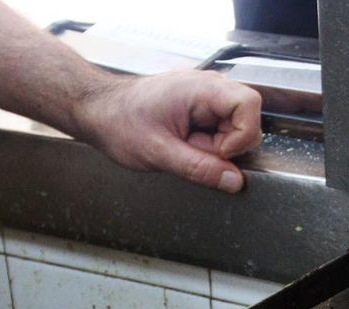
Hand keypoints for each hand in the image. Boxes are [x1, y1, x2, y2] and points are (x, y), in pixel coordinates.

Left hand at [77, 70, 262, 192]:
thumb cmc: (120, 122)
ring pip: (234, 127)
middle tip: (194, 150)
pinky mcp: (200, 107)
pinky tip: (185, 142)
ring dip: (215, 146)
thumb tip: (234, 181)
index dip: (242, 135)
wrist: (99, 110)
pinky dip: (207, 143)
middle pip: (246, 118)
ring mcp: (205, 95)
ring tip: (185, 145)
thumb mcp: (159, 153)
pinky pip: (220, 129)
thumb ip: (200, 169)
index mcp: (200, 89)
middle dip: (227, 145)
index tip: (219, 154)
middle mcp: (207, 86)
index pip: (249, 104)